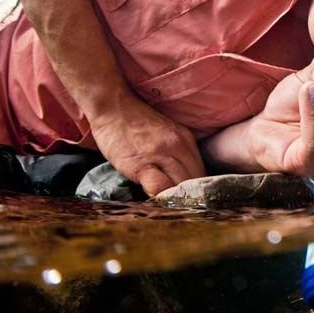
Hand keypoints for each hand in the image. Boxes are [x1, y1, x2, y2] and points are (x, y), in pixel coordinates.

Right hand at [89, 97, 205, 195]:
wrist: (112, 106)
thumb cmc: (135, 122)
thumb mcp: (166, 133)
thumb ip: (177, 153)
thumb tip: (183, 179)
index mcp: (186, 139)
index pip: (201, 172)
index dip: (196, 189)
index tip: (189, 198)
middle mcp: (178, 146)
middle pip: (195, 182)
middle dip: (189, 197)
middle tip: (180, 206)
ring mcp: (161, 155)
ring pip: (181, 187)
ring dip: (176, 200)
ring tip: (169, 206)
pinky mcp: (142, 165)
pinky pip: (159, 188)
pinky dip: (160, 198)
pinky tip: (155, 200)